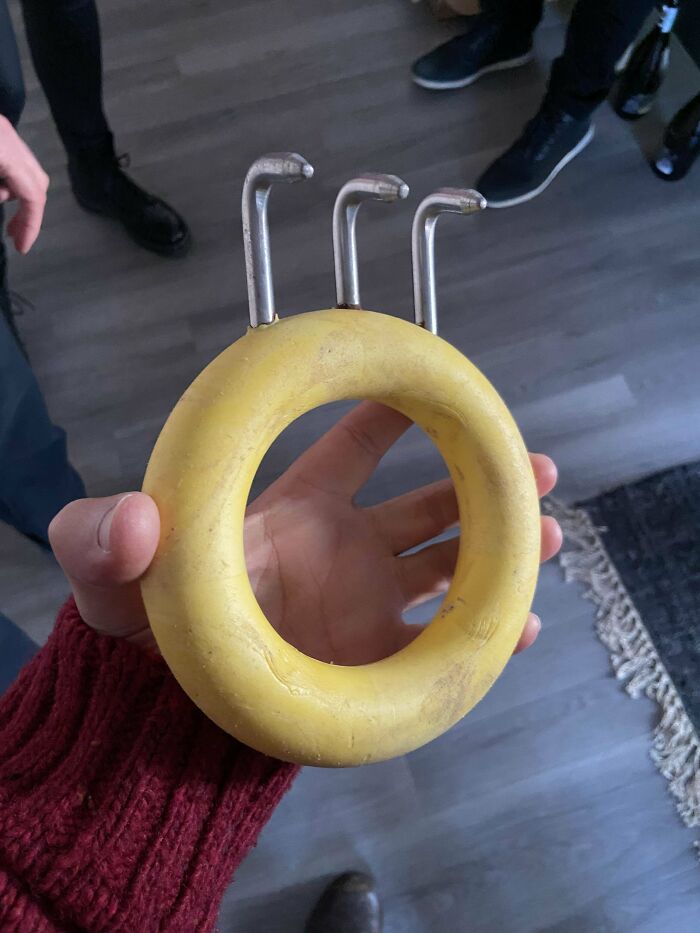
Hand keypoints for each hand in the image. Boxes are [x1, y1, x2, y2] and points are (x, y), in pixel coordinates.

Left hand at [0, 114, 48, 253]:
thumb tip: (5, 201)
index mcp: (4, 149)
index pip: (33, 194)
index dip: (31, 225)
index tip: (21, 247)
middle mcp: (9, 137)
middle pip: (37, 180)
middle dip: (29, 211)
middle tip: (14, 234)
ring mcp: (2, 129)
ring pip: (24, 168)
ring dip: (16, 193)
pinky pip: (11, 158)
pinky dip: (7, 177)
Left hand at [49, 403, 561, 663]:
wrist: (159, 705)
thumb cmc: (139, 623)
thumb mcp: (106, 566)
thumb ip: (102, 533)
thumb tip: (141, 519)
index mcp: (296, 508)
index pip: (352, 447)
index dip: (389, 413)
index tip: (432, 380)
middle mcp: (344, 549)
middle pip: (430, 505)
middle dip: (485, 481)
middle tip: (537, 464)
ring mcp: (366, 606)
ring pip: (453, 568)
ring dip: (505, 549)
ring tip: (552, 531)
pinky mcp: (375, 662)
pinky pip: (443, 645)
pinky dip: (487, 637)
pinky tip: (522, 626)